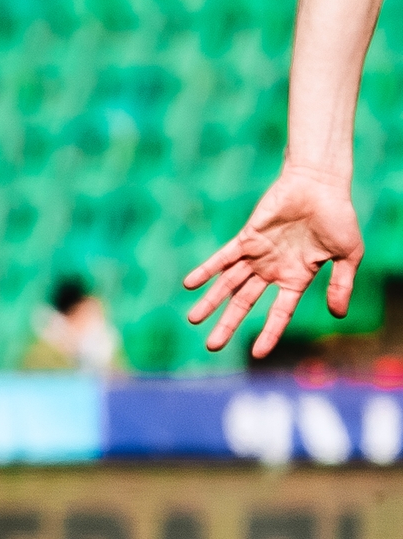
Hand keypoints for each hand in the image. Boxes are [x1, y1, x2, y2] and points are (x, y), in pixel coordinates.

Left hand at [184, 162, 363, 356]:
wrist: (320, 185)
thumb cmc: (338, 217)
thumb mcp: (348, 255)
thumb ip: (341, 284)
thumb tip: (339, 315)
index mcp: (297, 277)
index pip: (280, 312)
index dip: (270, 332)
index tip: (257, 353)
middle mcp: (272, 269)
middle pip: (244, 302)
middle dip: (228, 323)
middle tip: (211, 346)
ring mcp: (257, 254)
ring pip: (228, 283)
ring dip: (210, 301)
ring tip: (193, 320)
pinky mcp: (247, 238)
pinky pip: (222, 257)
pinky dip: (206, 270)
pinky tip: (190, 284)